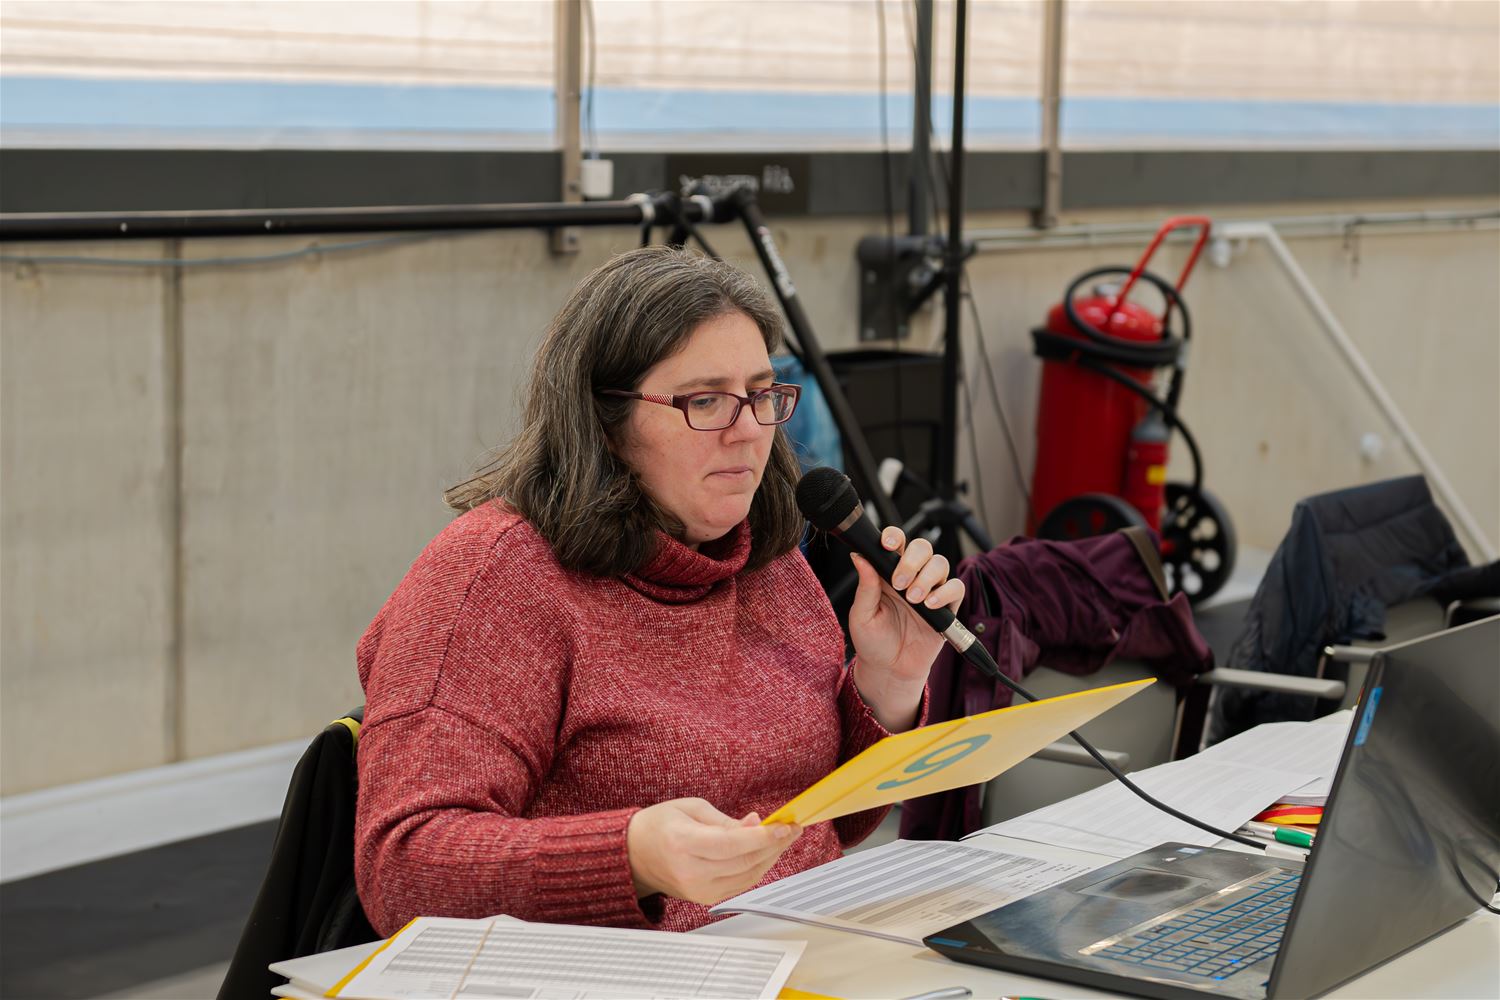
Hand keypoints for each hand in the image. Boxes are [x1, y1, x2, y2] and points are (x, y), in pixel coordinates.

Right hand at [626, 798, 801, 904]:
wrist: (634, 854)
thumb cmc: (659, 825)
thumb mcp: (691, 808)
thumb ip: (726, 820)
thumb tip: (755, 824)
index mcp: (683, 842)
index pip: (732, 844)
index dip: (762, 836)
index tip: (784, 826)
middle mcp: (691, 871)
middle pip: (745, 862)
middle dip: (774, 844)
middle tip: (792, 828)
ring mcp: (698, 889)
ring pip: (748, 876)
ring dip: (771, 857)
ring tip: (783, 838)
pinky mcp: (704, 898)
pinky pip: (741, 884)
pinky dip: (758, 868)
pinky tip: (766, 852)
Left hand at [847, 527, 963, 730]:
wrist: (890, 670)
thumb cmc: (874, 642)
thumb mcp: (861, 615)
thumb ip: (865, 587)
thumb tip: (859, 557)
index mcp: (887, 573)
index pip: (895, 543)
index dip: (894, 537)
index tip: (887, 545)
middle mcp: (911, 577)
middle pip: (922, 548)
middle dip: (912, 560)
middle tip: (899, 583)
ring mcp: (931, 590)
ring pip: (940, 564)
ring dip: (926, 577)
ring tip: (913, 599)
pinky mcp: (947, 607)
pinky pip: (956, 588)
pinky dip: (945, 592)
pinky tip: (930, 604)